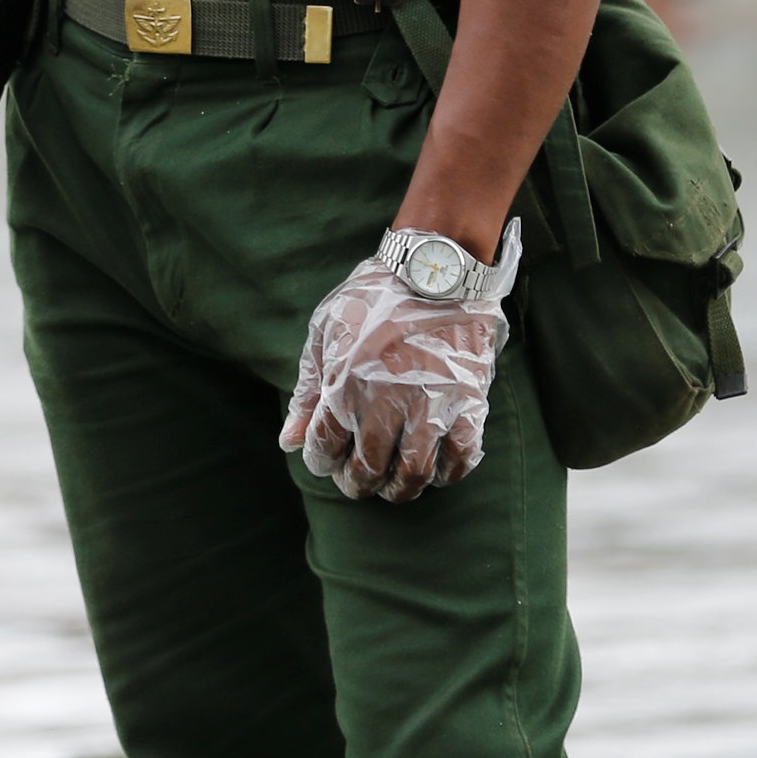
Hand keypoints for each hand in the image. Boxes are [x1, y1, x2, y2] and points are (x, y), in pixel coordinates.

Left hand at [280, 222, 519, 501]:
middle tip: (359, 483)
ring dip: (400, 490)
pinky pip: (461, 457)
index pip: (325, 447)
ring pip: (413, 474)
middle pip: (367, 470)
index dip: (322, 462)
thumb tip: (288, 443)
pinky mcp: (468, 402)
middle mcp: (385, 402)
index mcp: (345, 383)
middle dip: (357, 484)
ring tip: (394, 487)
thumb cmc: (374, 295)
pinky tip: (438, 469)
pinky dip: (449, 474)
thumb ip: (307, 389)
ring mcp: (430, 405)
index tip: (327, 460)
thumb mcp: (326, 330)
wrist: (435, 267)